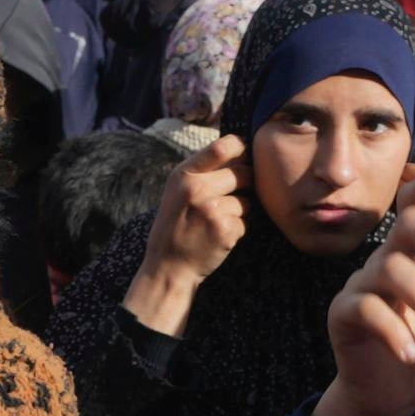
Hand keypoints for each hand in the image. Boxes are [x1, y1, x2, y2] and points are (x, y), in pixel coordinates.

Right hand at [127, 136, 246, 327]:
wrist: (168, 268)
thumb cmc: (175, 226)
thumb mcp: (177, 192)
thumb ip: (201, 172)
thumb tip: (238, 149)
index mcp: (183, 175)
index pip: (222, 148)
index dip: (241, 147)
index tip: (247, 153)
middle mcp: (197, 189)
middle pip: (243, 173)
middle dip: (245, 184)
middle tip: (229, 198)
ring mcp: (212, 210)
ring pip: (247, 200)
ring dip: (240, 211)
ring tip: (216, 222)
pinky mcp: (225, 230)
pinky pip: (245, 222)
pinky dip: (237, 230)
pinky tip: (218, 237)